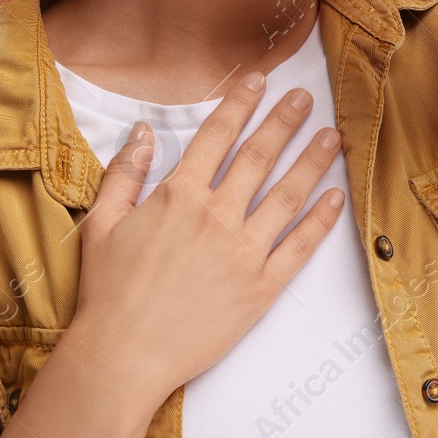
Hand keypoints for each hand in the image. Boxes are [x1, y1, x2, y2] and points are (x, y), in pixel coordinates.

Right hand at [59, 74, 344, 407]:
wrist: (122, 357)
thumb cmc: (107, 293)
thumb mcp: (102, 224)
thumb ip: (125, 173)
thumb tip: (142, 132)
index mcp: (178, 197)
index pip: (218, 136)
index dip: (241, 104)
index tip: (261, 80)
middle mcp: (216, 218)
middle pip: (259, 157)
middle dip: (285, 122)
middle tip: (307, 98)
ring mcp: (243, 254)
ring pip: (287, 196)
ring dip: (312, 162)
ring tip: (333, 137)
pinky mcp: (260, 290)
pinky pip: (299, 248)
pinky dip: (320, 221)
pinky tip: (335, 198)